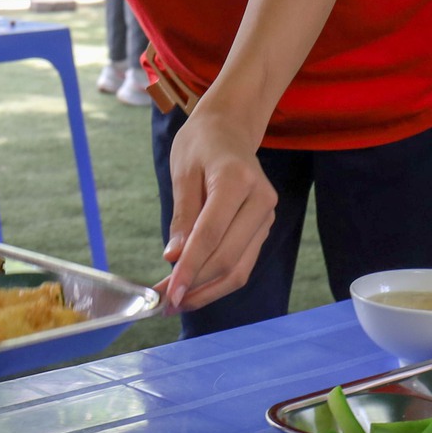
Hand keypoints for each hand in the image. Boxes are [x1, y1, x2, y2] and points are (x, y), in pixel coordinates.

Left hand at [158, 108, 275, 312]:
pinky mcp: (263, 228)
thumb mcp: (182, 172)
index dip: (189, 268)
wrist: (229, 129)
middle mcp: (260, 201)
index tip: (168, 293)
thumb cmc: (201, 145)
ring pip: (239, 268)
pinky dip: (218, 281)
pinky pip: (243, 263)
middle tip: (164, 304)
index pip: (211, 235)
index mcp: (238, 180)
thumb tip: (174, 258)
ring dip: (207, 290)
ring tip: (177, 304)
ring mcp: (266, 216)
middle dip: (195, 284)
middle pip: (227, 257)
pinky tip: (195, 289)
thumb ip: (181, 216)